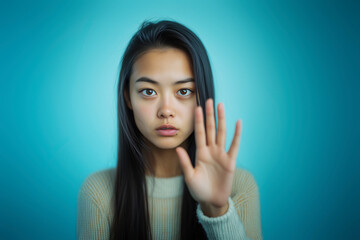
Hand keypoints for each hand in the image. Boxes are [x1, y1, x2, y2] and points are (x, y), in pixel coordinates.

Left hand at [176, 98, 241, 215]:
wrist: (211, 201)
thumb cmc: (199, 190)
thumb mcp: (190, 176)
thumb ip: (185, 162)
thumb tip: (177, 148)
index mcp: (200, 153)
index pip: (199, 133)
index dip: (198, 121)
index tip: (196, 108)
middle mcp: (211, 151)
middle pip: (210, 129)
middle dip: (209, 115)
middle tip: (208, 100)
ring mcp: (221, 154)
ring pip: (221, 133)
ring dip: (221, 119)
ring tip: (220, 106)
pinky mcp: (230, 161)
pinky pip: (234, 145)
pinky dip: (237, 134)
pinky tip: (238, 123)